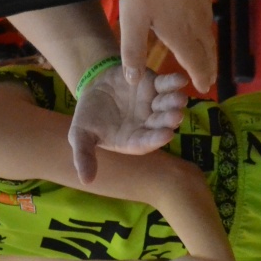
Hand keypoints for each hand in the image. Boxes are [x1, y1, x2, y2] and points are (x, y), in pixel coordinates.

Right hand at [68, 65, 189, 182]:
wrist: (91, 89)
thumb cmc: (88, 117)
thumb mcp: (80, 136)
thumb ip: (84, 156)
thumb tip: (85, 181)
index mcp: (133, 140)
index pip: (146, 142)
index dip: (156, 139)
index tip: (166, 135)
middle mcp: (147, 124)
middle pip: (161, 124)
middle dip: (169, 120)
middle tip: (177, 115)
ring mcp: (153, 105)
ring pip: (167, 104)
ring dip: (174, 102)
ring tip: (180, 98)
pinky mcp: (154, 85)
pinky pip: (166, 85)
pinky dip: (173, 82)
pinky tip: (180, 79)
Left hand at [119, 0, 215, 92]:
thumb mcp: (132, 20)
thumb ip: (132, 51)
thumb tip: (133, 81)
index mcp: (181, 34)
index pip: (196, 62)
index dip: (200, 77)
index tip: (204, 89)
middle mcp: (198, 21)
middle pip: (208, 49)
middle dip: (209, 66)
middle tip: (210, 78)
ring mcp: (204, 1)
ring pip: (210, 31)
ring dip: (210, 47)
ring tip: (208, 54)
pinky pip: (209, 11)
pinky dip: (207, 24)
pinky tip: (202, 20)